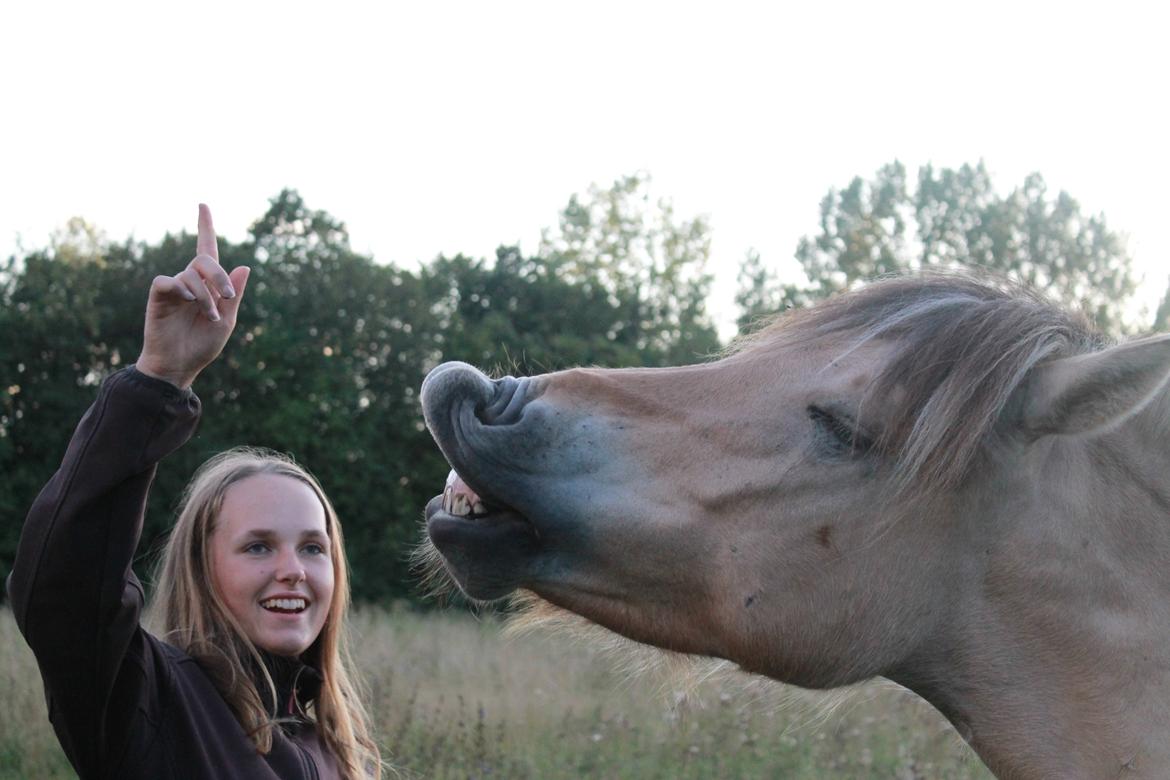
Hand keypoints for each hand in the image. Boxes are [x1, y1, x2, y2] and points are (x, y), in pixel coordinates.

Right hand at [135, 204, 249, 388]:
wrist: (179, 366)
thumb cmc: (201, 345)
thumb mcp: (226, 320)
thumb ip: (234, 294)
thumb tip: (245, 265)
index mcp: (207, 285)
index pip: (206, 249)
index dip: (205, 227)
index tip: (202, 205)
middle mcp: (189, 282)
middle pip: (205, 259)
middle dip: (220, 275)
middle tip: (227, 297)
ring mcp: (173, 289)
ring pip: (190, 275)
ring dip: (205, 296)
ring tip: (209, 317)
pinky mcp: (158, 297)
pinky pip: (167, 281)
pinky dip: (182, 289)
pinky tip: (188, 301)